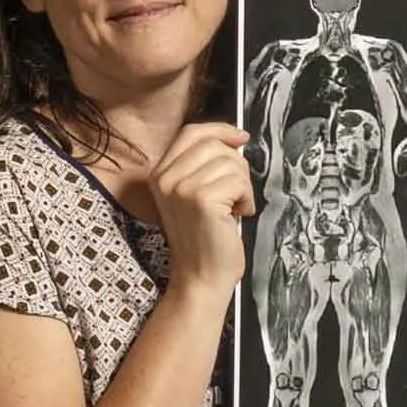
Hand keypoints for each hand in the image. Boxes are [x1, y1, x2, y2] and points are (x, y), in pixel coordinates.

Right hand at [144, 120, 255, 288]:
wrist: (200, 276)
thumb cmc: (204, 239)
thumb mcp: (194, 195)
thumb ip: (204, 165)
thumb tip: (235, 139)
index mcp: (160, 174)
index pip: (191, 132)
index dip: (219, 130)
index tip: (240, 138)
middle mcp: (166, 177)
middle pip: (215, 145)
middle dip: (236, 167)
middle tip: (235, 194)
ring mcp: (182, 187)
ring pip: (231, 162)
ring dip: (242, 186)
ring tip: (233, 208)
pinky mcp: (202, 199)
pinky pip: (238, 181)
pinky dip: (246, 198)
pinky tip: (237, 215)